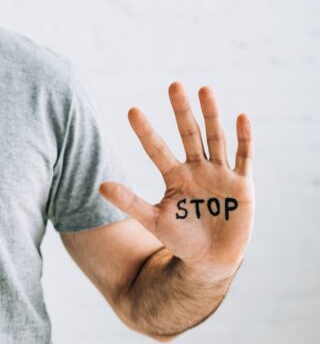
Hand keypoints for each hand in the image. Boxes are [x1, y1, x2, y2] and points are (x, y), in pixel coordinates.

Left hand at [100, 82, 253, 282]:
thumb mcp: (153, 220)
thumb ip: (129, 202)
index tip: (131, 110)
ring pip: (215, 138)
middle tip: (173, 84)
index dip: (145, 131)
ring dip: (211, 115)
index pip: (156, 149)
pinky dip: (243, 138)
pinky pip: (244, 157)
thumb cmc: (180, 238)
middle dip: (181, 111)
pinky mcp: (241, 184)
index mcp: (174, 176)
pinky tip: (240, 117)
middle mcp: (197, 169)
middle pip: (188, 134)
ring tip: (204, 89)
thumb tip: (100, 186)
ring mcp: (220, 174)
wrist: (210, 259)